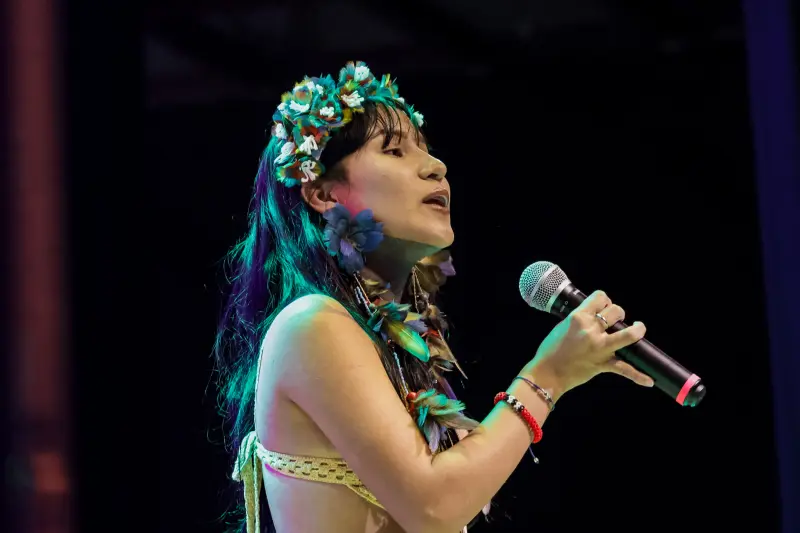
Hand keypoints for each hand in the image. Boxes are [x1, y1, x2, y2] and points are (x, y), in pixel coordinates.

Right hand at [525, 290, 653, 398]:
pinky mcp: (602, 364)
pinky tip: (649, 381)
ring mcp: (599, 347)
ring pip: (628, 334)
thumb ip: (580, 320)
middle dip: (618, 314)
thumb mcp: (563, 326)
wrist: (546, 374)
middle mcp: (591, 330)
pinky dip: (638, 376)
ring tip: (639, 329)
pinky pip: (625, 370)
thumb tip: (593, 316)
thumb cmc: (550, 350)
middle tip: (614, 321)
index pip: (600, 297)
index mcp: (578, 317)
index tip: (604, 306)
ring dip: (637, 331)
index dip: (604, 300)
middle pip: (616, 311)